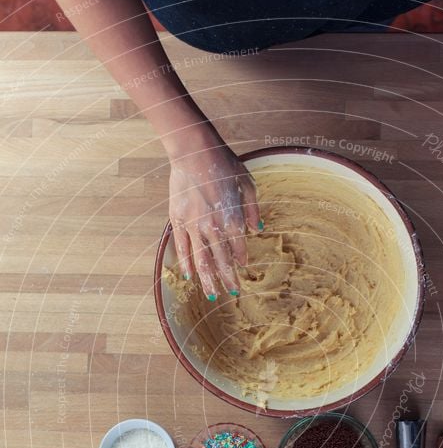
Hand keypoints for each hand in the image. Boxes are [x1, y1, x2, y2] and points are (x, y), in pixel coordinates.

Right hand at [167, 126, 259, 298]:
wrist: (194, 152)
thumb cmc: (224, 164)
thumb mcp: (247, 183)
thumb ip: (253, 209)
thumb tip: (259, 228)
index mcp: (233, 218)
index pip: (239, 249)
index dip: (241, 261)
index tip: (243, 270)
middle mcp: (214, 227)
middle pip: (222, 261)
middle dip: (228, 280)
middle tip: (233, 294)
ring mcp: (194, 225)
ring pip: (201, 260)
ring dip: (208, 280)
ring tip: (212, 295)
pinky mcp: (178, 220)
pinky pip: (183, 247)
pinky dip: (186, 263)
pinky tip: (189, 275)